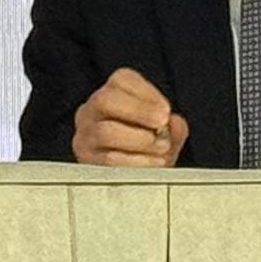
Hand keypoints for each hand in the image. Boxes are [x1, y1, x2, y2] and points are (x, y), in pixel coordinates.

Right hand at [72, 68, 186, 168]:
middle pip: (105, 100)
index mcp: (111, 93)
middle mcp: (91, 111)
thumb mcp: (166, 135)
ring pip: (105, 131)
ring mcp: (85, 136)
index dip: (147, 93)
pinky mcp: (86, 161)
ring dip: (139, 140)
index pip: (122, 80)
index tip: (166, 110)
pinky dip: (136, 161)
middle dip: (139, 111)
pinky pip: (108, 160)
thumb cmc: (147, 150)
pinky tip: (153, 163)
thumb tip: (175, 123)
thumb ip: (175, 128)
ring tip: (161, 147)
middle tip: (162, 124)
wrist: (130, 181)